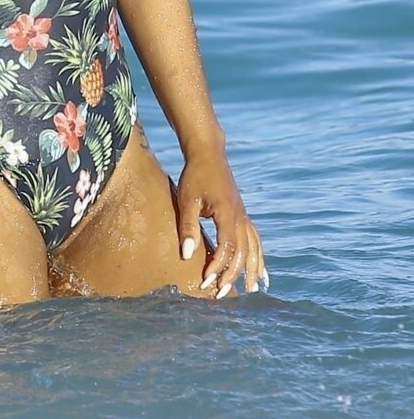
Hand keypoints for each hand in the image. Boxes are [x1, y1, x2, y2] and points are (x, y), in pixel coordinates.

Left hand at [176, 149, 266, 297]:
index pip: (227, 247)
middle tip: (220, 294)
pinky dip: (259, 257)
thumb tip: (187, 255)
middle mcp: (241, 217)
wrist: (208, 154)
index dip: (218, 266)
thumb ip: (188, 227)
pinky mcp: (243, 214)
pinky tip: (261, 272)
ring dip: (252, 270)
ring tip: (251, 290)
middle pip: (243, 252)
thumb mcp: (187, 200)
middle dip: (233, 275)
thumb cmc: (195, 176)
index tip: (206, 280)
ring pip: (254, 248)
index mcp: (227, 213)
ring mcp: (244, 215)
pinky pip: (256, 240)